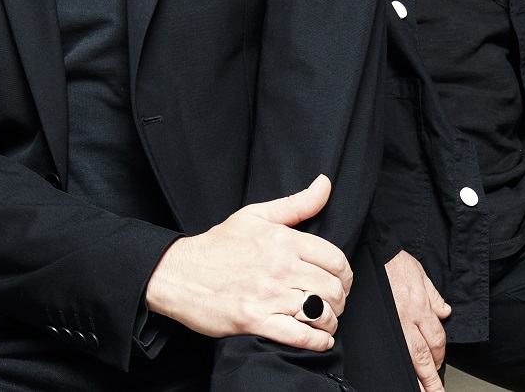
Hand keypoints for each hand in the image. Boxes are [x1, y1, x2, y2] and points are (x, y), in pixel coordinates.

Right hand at [146, 174, 352, 351]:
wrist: (179, 273)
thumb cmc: (218, 245)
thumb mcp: (256, 215)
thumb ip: (296, 203)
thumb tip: (325, 184)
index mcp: (283, 240)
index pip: (335, 259)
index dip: (345, 274)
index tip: (342, 281)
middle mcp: (280, 267)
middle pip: (332, 287)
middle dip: (340, 298)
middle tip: (335, 303)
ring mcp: (268, 295)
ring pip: (320, 311)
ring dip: (330, 319)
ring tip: (326, 319)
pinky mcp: (255, 320)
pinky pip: (299, 335)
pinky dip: (317, 341)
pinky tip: (320, 338)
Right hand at [385, 249, 451, 391]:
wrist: (371, 252)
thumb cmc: (393, 261)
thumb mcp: (420, 273)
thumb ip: (433, 295)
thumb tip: (444, 312)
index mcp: (420, 306)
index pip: (436, 339)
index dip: (440, 355)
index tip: (440, 366)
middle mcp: (408, 318)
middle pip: (424, 355)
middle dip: (431, 379)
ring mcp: (393, 322)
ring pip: (409, 357)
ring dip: (417, 378)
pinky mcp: (379, 321)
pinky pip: (390, 349)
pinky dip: (397, 364)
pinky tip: (398, 375)